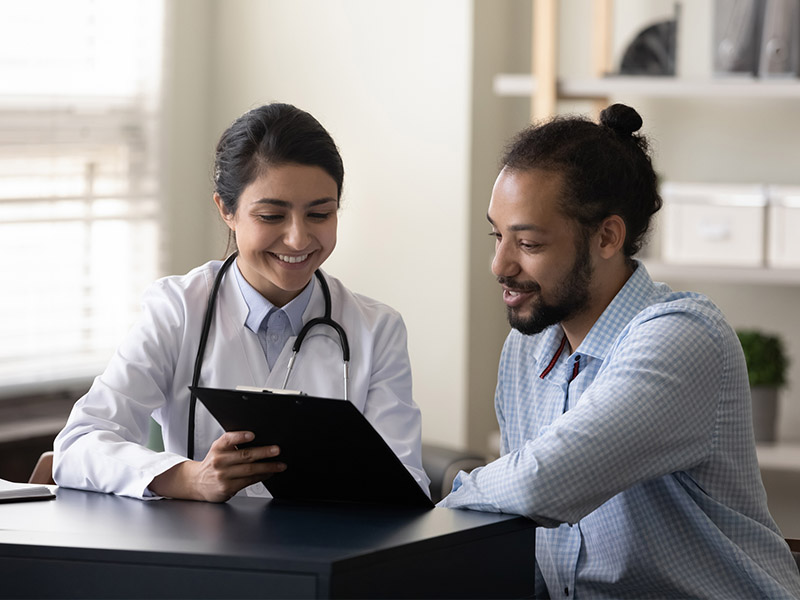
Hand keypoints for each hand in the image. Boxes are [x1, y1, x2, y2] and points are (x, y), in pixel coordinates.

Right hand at [149, 431, 285, 501]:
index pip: (228, 439)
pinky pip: (249, 481)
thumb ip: (232, 444)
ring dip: (268, 467)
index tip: (252, 435)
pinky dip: (261, 476)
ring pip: (250, 470)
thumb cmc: (213, 464)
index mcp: (217, 447)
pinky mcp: (227, 487)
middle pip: (245, 455)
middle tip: (276, 450)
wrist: (197, 483)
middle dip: (263, 452)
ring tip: (280, 465)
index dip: (240, 436)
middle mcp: (219, 461)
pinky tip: (269, 473)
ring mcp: (223, 475)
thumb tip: (258, 440)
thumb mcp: (218, 450)